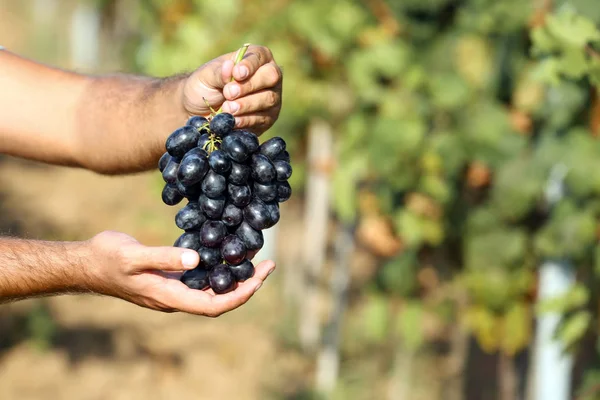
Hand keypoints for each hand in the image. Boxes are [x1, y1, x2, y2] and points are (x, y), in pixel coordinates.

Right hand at [82, 231, 274, 316]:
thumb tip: (196, 260)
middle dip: (247, 284)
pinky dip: (217, 267)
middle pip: (219, 299)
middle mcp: (175, 297)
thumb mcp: (133, 256)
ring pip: (212, 288)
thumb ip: (164, 258)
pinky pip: (200, 278)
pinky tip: (225, 251)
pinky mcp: (170, 278)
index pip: (214, 306)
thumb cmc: (107, 259)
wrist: (86, 263)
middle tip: (268, 263)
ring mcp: (172, 289)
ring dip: (235, 276)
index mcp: (170, 297)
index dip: (240, 295)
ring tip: (254, 256)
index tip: (260, 278)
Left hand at [182, 45, 282, 134]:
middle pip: (271, 77)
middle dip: (249, 86)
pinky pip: (262, 119)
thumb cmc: (205, 86)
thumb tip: (230, 67)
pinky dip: (246, 120)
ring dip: (246, 105)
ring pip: (268, 99)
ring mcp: (271, 98)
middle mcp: (268, 76)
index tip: (236, 74)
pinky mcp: (268, 118)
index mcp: (256, 58)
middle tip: (228, 93)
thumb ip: (219, 72)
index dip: (250, 65)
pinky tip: (233, 120)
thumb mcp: (207, 76)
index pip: (260, 56)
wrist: (200, 111)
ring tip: (227, 108)